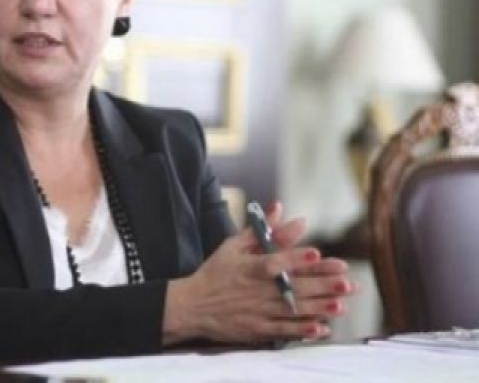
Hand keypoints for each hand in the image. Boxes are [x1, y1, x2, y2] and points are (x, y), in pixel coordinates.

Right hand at [162, 203, 353, 345]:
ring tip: (340, 304)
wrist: (193, 306)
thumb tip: (280, 207)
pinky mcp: (258, 330)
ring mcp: (258, 312)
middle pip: (292, 288)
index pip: (274, 262)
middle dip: (320, 285)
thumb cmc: (216, 272)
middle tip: (346, 281)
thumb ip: (261, 230)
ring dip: (318, 308)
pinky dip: (302, 331)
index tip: (315, 253)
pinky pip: (283, 332)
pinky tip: (321, 329)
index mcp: (250, 268)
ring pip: (292, 311)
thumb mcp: (233, 245)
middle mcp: (256, 290)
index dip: (294, 258)